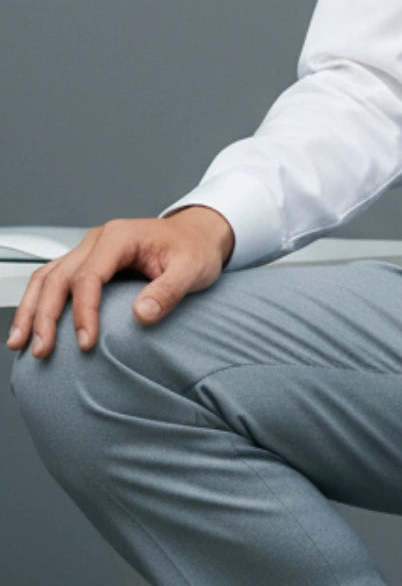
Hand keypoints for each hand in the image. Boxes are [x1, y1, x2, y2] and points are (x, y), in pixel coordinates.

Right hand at [5, 206, 235, 359]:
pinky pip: (54, 279)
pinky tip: (32, 326)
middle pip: (58, 277)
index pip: (89, 276)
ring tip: (20, 343)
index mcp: (119, 238)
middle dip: (44, 315)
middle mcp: (97, 240)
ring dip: (31, 310)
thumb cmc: (194, 250)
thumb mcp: (192, 270)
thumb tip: (141, 314)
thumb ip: (168, 291)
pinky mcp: (88, 262)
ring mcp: (88, 250)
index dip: (84, 311)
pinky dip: (38, 302)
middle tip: (41, 349)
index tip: (85, 342)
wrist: (197, 236)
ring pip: (47, 277)